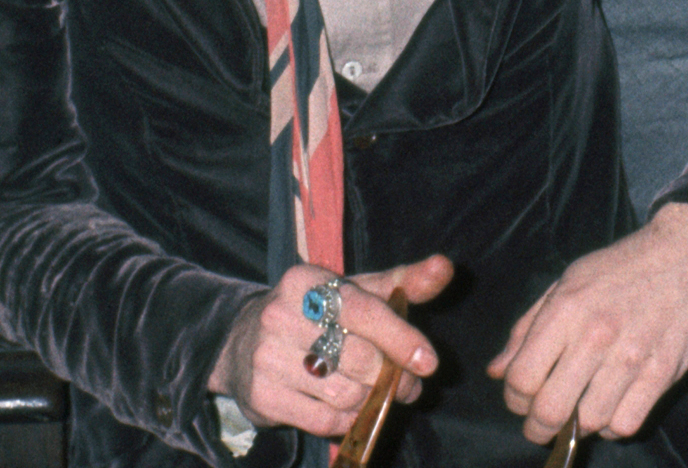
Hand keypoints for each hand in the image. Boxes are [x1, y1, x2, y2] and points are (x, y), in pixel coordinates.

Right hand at [212, 257, 451, 438]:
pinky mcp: (262, 395)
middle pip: (358, 358)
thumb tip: (445, 267)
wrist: (242, 344)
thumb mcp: (355, 291)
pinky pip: (323, 420)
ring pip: (344, 393)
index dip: (401, 338)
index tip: (428, 362)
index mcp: (306, 281)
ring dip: (373, 400)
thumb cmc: (316, 314)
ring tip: (381, 394)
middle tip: (410, 385)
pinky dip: (348, 420)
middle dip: (394, 377)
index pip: (364, 311)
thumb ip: (403, 283)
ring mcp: (267, 357)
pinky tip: (353, 410)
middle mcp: (280, 315)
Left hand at [489, 201, 687, 442]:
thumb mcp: (566, 283)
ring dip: (579, 428)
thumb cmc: (620, 268)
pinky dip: (615, 427)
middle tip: (540, 426)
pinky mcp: (662, 371)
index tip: (521, 402)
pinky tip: (612, 411)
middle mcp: (596, 334)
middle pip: (551, 409)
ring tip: (579, 415)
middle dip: (538, 427)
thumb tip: (496, 371)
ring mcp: (632, 355)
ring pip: (590, 423)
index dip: (514, 399)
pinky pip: (628, 423)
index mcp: (565, 309)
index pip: (522, 378)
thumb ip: (527, 328)